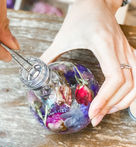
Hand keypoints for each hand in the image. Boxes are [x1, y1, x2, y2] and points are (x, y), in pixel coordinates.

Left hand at [41, 0, 135, 126]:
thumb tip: (36, 76)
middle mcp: (119, 48)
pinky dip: (131, 92)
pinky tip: (118, 100)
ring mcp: (127, 50)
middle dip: (112, 105)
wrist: (95, 1)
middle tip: (96, 118)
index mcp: (103, 44)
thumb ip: (48, 57)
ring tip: (107, 111)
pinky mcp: (129, 52)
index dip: (105, 99)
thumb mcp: (61, 38)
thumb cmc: (79, 17)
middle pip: (128, 84)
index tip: (93, 113)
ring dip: (124, 101)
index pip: (114, 77)